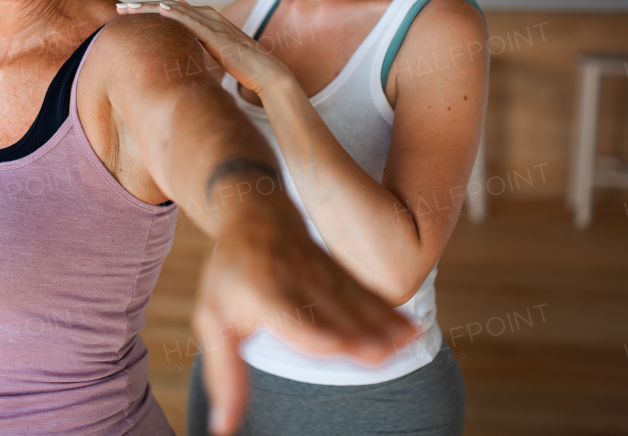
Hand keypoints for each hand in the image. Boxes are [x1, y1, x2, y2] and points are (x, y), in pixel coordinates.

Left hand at [116, 0, 286, 95]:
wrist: (265, 73)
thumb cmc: (241, 67)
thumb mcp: (213, 56)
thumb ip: (199, 50)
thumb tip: (182, 54)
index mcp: (206, 22)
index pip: (172, 13)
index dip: (149, 12)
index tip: (128, 15)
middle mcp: (208, 17)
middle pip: (169, 8)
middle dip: (143, 7)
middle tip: (119, 8)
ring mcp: (213, 24)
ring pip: (176, 11)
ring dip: (150, 7)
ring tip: (128, 8)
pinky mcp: (217, 34)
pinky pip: (192, 21)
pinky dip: (176, 14)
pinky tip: (159, 10)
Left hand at [193, 193, 419, 434]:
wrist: (256, 213)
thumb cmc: (230, 276)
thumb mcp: (214, 319)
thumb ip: (224, 374)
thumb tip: (223, 429)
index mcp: (259, 292)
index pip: (288, 313)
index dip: (311, 330)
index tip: (335, 348)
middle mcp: (294, 280)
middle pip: (329, 311)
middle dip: (355, 332)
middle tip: (380, 356)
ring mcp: (321, 273)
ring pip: (354, 302)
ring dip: (381, 324)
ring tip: (406, 345)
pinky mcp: (340, 272)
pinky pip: (367, 293)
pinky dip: (390, 312)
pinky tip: (413, 331)